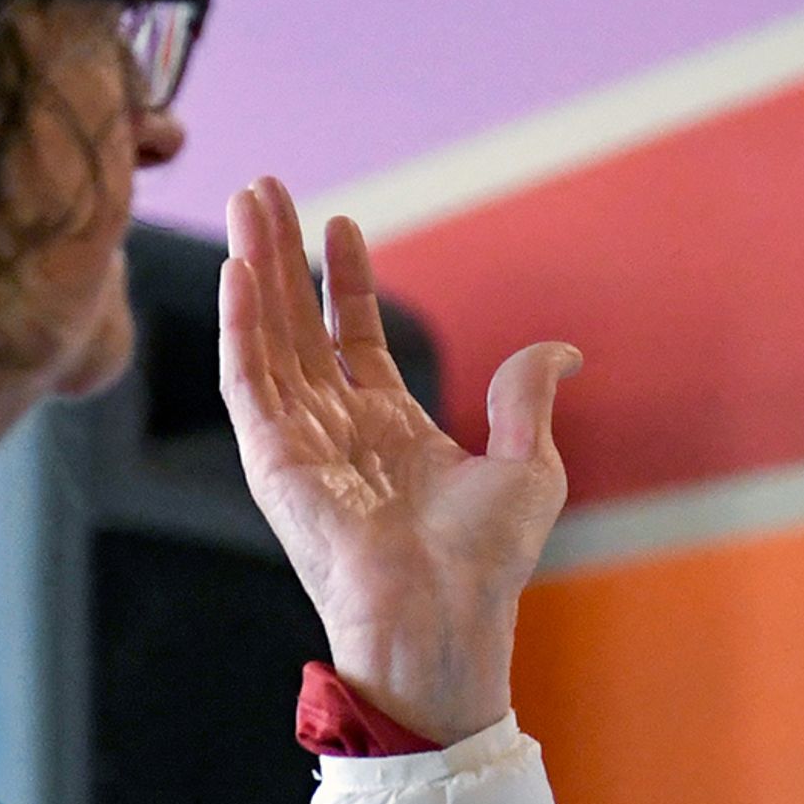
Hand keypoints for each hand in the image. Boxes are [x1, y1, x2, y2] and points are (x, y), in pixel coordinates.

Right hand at [216, 175, 576, 744]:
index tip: (341, 224)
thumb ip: (527, 396)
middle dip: (286, 254)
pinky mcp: (271, 459)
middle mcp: (338, 429)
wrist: (445, 613)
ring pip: (268, 335)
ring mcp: (300, 442)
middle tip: (268, 190)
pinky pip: (246, 379)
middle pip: (302, 322)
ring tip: (250, 200)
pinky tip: (239, 269)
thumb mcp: (528, 464)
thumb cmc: (485, 561)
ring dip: (256, 267)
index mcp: (392, 429)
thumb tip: (564, 350)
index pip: (356, 338)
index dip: (348, 281)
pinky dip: (239, 323)